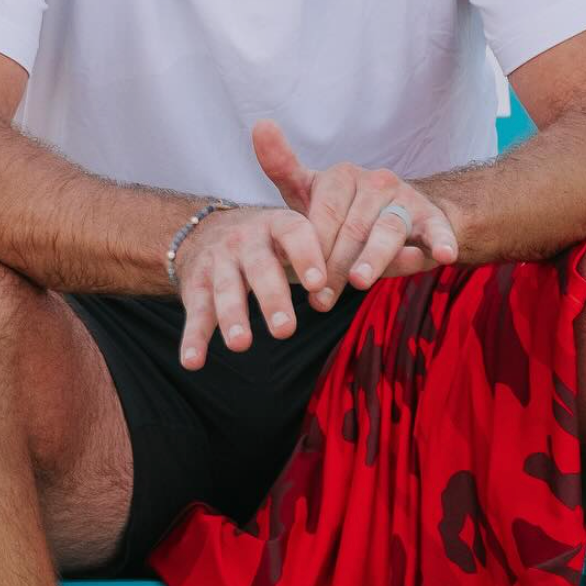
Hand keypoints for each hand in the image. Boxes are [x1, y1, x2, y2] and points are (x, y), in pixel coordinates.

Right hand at [174, 205, 329, 370]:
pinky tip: (193, 361)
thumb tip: (392, 264)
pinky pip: (196, 313)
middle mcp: (246, 240)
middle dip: (272, 298)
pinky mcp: (197, 287)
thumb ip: (336, 250)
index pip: (294, 233)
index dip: (306, 256)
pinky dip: (193, 338)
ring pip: (226, 290)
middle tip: (286, 329)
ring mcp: (219, 263)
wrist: (203, 230)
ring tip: (241, 344)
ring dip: (232, 317)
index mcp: (278, 224)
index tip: (318, 283)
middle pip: (260, 268)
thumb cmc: (269, 242)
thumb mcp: (296, 231)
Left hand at [252, 120, 458, 309]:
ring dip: (373, 259)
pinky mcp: (431, 217)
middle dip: (335, 267)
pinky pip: (436, 229)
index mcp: (341, 176)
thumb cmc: (343, 213)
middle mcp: (374, 180)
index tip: (304, 279)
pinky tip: (442, 255)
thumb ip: (282, 167)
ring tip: (359, 281)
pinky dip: (441, 241)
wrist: (401, 218)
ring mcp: (403, 197)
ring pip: (387, 230)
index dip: (313, 247)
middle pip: (352, 228)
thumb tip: (260, 124)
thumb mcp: (309, 194)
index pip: (324, 212)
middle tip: (320, 300)